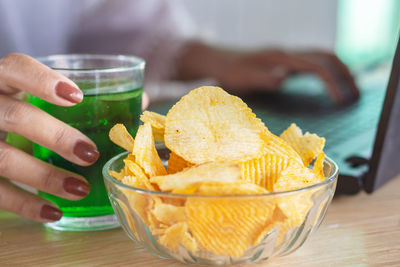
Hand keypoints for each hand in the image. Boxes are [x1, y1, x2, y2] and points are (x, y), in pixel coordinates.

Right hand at [0, 53, 100, 221]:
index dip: (43, 80)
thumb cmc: (20, 106)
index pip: (16, 68)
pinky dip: (24, 204)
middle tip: (90, 153)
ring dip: (45, 176)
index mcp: (3, 80)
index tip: (76, 96)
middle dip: (55, 136)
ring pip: (2, 157)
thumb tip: (141, 100)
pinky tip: (54, 212)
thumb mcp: (39, 94)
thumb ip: (85, 94)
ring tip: (81, 189)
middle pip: (15, 116)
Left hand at [217, 50, 359, 104]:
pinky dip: (326, 71)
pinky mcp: (283, 61)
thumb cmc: (228, 72)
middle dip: (345, 74)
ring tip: (349, 90)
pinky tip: (326, 85)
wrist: (217, 60)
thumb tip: (282, 78)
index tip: (342, 101)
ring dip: (338, 71)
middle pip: (327, 57)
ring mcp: (286, 56)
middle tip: (356, 95)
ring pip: (322, 57)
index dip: (333, 83)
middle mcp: (287, 54)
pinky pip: (312, 62)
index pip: (317, 67)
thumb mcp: (242, 78)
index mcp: (281, 59)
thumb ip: (261, 78)